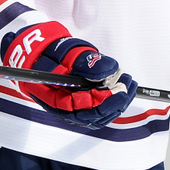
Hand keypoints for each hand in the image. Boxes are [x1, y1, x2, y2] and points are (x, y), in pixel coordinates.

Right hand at [1, 21, 136, 128]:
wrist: (38, 53)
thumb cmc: (47, 54)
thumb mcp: (65, 54)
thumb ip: (85, 62)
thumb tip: (109, 68)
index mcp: (58, 102)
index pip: (85, 111)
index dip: (105, 102)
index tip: (120, 89)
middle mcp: (67, 109)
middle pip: (96, 116)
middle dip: (116, 101)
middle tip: (129, 84)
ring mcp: (76, 107)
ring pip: (101, 113)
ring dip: (118, 101)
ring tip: (130, 83)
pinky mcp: (83, 102)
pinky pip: (101, 107)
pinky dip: (114, 98)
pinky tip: (124, 85)